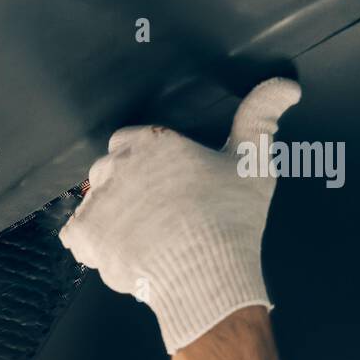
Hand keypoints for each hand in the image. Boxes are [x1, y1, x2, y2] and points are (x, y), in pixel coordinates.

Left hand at [59, 78, 301, 352]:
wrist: (205, 273)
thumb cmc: (230, 220)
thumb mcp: (252, 162)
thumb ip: (260, 117)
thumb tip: (284, 86)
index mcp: (152, 141)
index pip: (131, 142)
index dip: (147, 167)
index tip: (164, 187)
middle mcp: (119, 164)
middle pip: (109, 171)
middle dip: (127, 191)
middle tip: (157, 217)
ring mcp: (98, 200)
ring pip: (95, 204)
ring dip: (112, 219)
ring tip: (145, 239)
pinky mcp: (84, 233)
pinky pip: (75, 234)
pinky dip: (92, 245)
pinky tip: (121, 251)